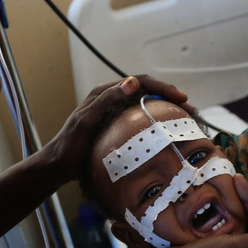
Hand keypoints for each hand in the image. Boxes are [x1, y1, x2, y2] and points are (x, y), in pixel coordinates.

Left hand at [44, 74, 187, 180]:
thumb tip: (133, 82)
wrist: (57, 166)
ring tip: (185, 121)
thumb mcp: (87, 121)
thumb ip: (107, 99)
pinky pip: (141, 120)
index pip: (140, 81)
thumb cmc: (70, 145)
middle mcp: (111, 99)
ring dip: (167, 110)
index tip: (181, 97)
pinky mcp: (116, 127)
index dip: (163, 87)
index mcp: (105, 93)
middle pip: (147, 92)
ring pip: (146, 106)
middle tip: (190, 110)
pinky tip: (167, 136)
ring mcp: (115, 114)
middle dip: (170, 97)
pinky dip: (157, 123)